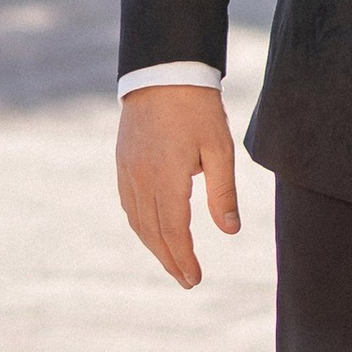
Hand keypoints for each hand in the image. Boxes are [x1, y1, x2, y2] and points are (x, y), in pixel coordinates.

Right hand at [116, 85, 240, 290]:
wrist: (163, 71)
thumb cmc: (197, 108)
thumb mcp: (220, 149)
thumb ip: (223, 192)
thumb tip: (229, 232)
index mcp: (166, 177)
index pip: (173, 231)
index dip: (183, 258)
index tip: (195, 278)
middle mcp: (140, 178)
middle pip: (152, 232)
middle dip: (169, 259)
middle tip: (187, 280)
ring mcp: (127, 170)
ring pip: (137, 220)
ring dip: (153, 245)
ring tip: (172, 261)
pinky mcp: (122, 161)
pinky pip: (128, 203)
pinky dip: (141, 224)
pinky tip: (153, 231)